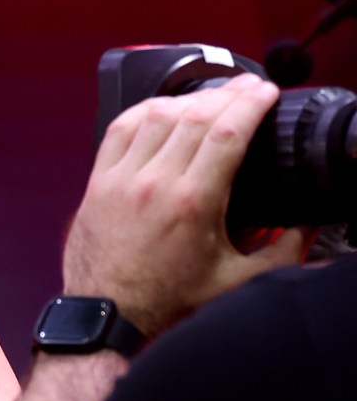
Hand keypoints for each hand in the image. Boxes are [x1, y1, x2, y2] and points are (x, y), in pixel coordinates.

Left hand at [63, 74, 310, 333]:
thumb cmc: (165, 299)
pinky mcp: (97, 183)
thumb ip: (279, 251)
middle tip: (247, 86)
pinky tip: (163, 107)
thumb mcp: (235, 279)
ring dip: (189, 99)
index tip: (265, 91)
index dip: (250, 103)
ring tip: (212, 96)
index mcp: (193, 202)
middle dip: (228, 94)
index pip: (227, 132)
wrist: (107, 314)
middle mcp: (154, 183)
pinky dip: (143, 111)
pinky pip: (119, 130)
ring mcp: (121, 180)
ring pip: (156, 116)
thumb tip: (304, 228)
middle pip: (195, 116)